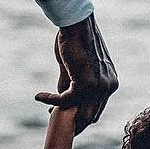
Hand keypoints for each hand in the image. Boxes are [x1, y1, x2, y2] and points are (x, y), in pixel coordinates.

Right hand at [35, 14, 117, 133]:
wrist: (76, 25)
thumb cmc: (75, 40)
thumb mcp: (75, 67)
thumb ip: (70, 84)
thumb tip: (61, 99)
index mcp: (110, 82)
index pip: (97, 108)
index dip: (81, 115)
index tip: (64, 116)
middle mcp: (109, 87)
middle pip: (92, 116)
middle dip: (74, 123)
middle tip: (55, 119)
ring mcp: (100, 87)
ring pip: (81, 114)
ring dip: (63, 115)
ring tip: (48, 112)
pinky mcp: (86, 84)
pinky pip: (66, 100)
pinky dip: (51, 100)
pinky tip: (39, 96)